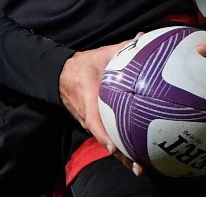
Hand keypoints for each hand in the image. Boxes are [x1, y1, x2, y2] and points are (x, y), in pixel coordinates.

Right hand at [59, 38, 144, 175]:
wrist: (63, 76)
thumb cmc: (84, 66)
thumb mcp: (101, 54)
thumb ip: (122, 47)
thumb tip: (142, 36)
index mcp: (89, 97)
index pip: (94, 119)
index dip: (103, 134)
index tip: (114, 147)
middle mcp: (90, 116)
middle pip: (105, 139)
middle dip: (121, 154)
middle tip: (139, 166)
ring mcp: (93, 124)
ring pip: (108, 143)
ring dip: (123, 157)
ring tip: (141, 169)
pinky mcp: (97, 126)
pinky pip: (110, 139)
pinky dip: (123, 149)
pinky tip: (140, 158)